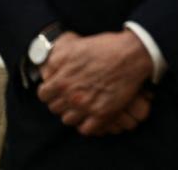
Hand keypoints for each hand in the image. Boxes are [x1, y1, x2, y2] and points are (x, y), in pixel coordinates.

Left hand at [37, 29, 152, 135]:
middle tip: (72, 95)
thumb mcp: (73, 47)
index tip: (58, 88)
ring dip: (73, 113)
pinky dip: (86, 125)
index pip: (44, 95)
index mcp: (62, 81)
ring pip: (68, 120)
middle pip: (55, 108)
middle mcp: (72, 96)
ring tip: (81, 105)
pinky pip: (86, 129)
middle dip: (62, 102)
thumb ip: (55, 60)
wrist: (133, 53)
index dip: (50, 91)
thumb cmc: (105, 47)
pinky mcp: (103, 113)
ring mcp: (87, 106)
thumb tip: (47, 70)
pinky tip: (91, 116)